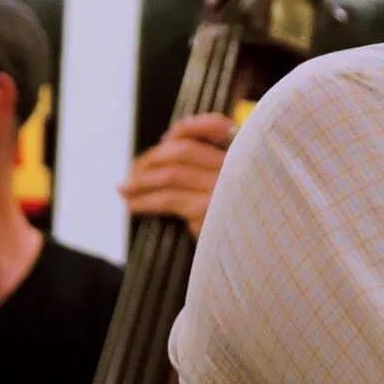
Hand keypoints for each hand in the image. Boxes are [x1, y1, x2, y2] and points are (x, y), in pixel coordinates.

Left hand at [119, 113, 235, 239]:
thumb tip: (171, 147)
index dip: (189, 127)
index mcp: (246, 157)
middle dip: (151, 160)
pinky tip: (133, 206)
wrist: (257, 257)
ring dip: (141, 181)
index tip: (166, 140)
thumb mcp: (237, 192)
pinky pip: (168, 199)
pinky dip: (145, 201)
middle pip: (184, 150)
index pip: (217, 126)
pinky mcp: (209, 210)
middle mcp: (237, 167)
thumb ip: (215, 168)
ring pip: (171, 173)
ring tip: (125, 190)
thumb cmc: (245, 225)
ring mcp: (223, 188)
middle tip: (132, 174)